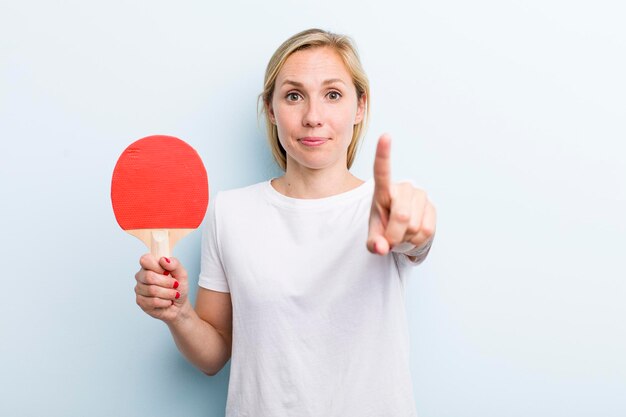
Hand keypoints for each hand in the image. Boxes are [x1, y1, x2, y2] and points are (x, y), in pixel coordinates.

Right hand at [134, 254, 189, 322]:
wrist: (180, 304)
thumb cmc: (178, 287)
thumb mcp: (181, 273)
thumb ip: (174, 264)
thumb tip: (163, 260)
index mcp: (149, 265)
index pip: (145, 260)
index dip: (157, 266)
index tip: (167, 272)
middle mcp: (141, 276)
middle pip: (149, 276)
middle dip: (167, 282)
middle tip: (175, 285)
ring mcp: (139, 289)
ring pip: (152, 290)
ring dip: (168, 293)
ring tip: (173, 294)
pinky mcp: (140, 302)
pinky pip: (153, 301)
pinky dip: (165, 302)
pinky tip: (167, 301)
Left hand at [367, 134, 436, 255]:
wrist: (403, 237)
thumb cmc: (384, 231)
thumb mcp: (373, 239)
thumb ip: (373, 244)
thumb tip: (381, 248)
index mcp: (382, 191)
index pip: (382, 171)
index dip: (383, 154)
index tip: (385, 136)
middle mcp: (403, 189)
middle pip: (401, 216)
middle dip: (394, 236)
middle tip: (390, 240)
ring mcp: (420, 196)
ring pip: (414, 226)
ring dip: (406, 239)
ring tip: (402, 235)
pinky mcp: (433, 208)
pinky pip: (426, 231)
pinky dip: (417, 241)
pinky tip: (413, 235)